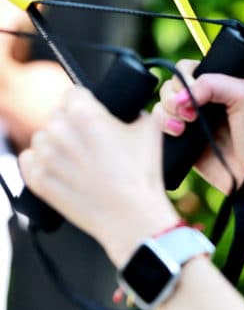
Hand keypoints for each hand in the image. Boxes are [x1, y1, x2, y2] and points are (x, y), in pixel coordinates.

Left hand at [18, 88, 178, 265]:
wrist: (132, 216)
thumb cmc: (142, 175)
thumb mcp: (151, 130)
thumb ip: (136, 112)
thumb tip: (130, 112)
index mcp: (85, 114)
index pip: (74, 93)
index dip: (87, 104)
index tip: (94, 115)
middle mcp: (60, 131)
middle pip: (57, 115)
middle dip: (72, 125)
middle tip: (92, 143)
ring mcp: (46, 156)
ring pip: (42, 137)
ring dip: (57, 144)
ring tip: (80, 160)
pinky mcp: (38, 180)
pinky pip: (28, 160)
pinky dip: (41, 163)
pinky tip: (62, 170)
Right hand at [153, 60, 243, 191]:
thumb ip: (214, 83)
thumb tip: (181, 96)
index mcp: (217, 84)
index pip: (187, 68)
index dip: (184, 76)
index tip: (196, 94)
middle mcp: (201, 100)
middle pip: (169, 85)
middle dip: (173, 97)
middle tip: (191, 114)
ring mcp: (189, 120)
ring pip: (161, 104)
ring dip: (166, 112)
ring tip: (183, 128)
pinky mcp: (180, 140)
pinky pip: (156, 125)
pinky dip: (160, 125)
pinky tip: (177, 134)